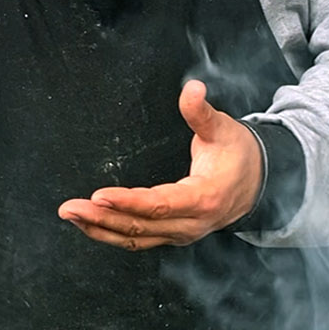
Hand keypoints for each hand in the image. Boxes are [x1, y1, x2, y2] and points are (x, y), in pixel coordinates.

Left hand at [57, 80, 262, 250]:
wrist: (259, 185)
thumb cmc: (239, 156)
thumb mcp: (224, 130)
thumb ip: (202, 112)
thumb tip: (193, 88)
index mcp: (205, 198)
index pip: (160, 205)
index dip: (128, 202)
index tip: (99, 195)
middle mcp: (191, 223)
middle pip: (141, 226)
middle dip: (102, 218)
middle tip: (69, 208)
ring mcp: (181, 233)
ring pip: (136, 239)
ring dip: (100, 229)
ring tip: (70, 215)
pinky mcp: (172, 234)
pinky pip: (138, 240)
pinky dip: (111, 234)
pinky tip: (88, 223)